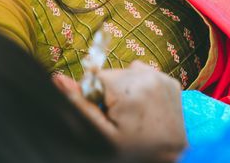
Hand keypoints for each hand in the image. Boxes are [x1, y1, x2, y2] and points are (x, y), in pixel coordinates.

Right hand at [55, 62, 186, 161]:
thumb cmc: (131, 151)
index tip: (105, 115)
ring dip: (126, 90)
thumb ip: (80, 105)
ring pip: (128, 74)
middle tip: (118, 119)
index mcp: (130, 89)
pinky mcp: (172, 82)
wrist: (165, 159)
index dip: (95, 97)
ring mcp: (164, 78)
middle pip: (113, 75)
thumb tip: (57, 79)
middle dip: (110, 94)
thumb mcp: (100, 135)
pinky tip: (144, 109)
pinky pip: (145, 77)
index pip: (96, 77)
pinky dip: (141, 89)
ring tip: (132, 116)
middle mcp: (149, 77)